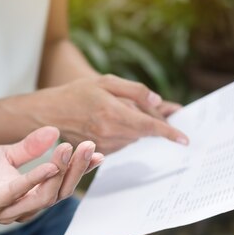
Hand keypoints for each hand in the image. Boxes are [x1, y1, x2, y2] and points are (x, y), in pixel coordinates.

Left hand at [0, 126, 102, 223]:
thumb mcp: (4, 155)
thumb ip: (29, 148)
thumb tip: (55, 131)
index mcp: (29, 193)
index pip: (62, 183)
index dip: (81, 169)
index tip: (99, 152)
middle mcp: (22, 206)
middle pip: (60, 192)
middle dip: (76, 169)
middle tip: (89, 147)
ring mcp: (6, 210)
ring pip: (44, 197)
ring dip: (60, 174)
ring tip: (70, 151)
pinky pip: (16, 195)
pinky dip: (34, 181)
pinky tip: (48, 166)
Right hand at [34, 75, 187, 153]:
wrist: (49, 114)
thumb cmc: (76, 94)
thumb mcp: (105, 82)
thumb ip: (134, 90)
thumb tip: (157, 102)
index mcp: (112, 114)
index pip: (149, 126)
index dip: (169, 132)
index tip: (184, 139)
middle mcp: (109, 133)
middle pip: (144, 131)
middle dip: (152, 120)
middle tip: (152, 107)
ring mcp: (104, 146)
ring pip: (134, 137)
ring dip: (136, 125)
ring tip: (117, 110)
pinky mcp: (101, 152)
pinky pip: (123, 142)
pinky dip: (124, 132)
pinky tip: (110, 121)